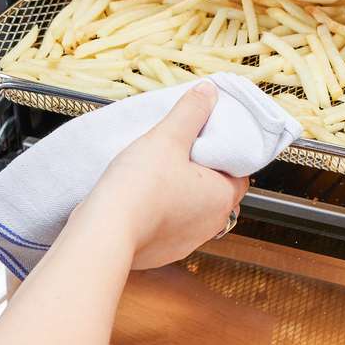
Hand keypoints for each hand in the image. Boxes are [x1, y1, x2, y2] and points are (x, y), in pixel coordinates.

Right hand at [79, 82, 248, 269]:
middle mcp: (210, 224)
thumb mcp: (168, 137)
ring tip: (158, 172)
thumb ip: (191, 112)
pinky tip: (143, 196)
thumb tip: (208, 92)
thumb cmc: (140, 187)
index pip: (239, 172)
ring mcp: (186, 242)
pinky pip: (169, 226)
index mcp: (222, 197)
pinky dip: (161, 211)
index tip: (206, 140)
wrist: (105, 231)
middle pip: (216, 190)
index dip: (224, 154)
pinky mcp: (162, 252)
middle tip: (180, 152)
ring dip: (181, 193)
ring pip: (192, 209)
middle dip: (202, 172)